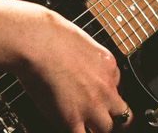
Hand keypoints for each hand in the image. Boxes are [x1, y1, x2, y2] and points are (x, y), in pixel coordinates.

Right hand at [0, 0, 133, 131]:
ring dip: (95, 127)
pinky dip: (78, 132)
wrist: (35, 40)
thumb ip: (87, 58)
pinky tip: (70, 125)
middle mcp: (105, 88)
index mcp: (108, 65)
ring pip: (106, 129)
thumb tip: (81, 66)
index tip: (97, 95)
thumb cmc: (48, 34)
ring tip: (82, 122)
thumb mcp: (80, 40)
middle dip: (110, 116)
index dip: (106, 93)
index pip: (117, 86)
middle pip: (122, 115)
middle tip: (98, 116)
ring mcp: (91, 105)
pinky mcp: (72, 118)